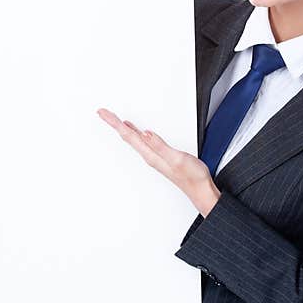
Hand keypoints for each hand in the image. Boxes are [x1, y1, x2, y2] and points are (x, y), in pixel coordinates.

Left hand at [96, 107, 220, 216]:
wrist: (200, 189)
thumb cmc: (191, 176)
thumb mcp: (176, 158)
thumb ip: (160, 145)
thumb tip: (145, 133)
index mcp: (151, 155)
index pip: (129, 135)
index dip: (115, 123)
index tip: (103, 113)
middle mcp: (150, 156)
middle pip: (127, 136)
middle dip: (114, 123)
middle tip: (103, 113)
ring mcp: (154, 156)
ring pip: (133, 138)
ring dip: (123, 128)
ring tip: (114, 119)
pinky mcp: (160, 155)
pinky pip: (142, 142)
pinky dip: (135, 133)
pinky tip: (135, 130)